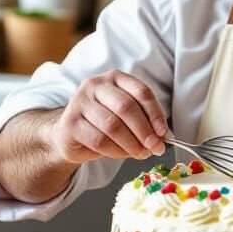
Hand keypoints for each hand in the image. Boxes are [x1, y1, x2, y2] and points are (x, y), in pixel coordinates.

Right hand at [47, 71, 167, 164]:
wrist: (69, 134)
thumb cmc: (103, 123)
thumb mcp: (126, 116)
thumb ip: (144, 121)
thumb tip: (164, 137)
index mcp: (115, 77)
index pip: (141, 91)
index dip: (155, 113)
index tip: (164, 132)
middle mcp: (96, 85)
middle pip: (126, 107)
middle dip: (145, 131)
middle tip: (156, 147)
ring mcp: (80, 102)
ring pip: (113, 126)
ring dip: (132, 144)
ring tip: (142, 153)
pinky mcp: (70, 123)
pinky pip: (99, 140)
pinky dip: (116, 151)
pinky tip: (123, 154)